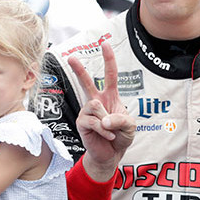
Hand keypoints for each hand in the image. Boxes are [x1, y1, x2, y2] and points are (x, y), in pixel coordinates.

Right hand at [68, 42, 134, 180]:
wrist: (111, 155)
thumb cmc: (120, 137)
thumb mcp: (130, 126)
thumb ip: (121, 120)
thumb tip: (103, 119)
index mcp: (110, 97)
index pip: (110, 75)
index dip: (108, 59)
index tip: (105, 44)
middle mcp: (96, 102)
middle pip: (86, 82)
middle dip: (78, 69)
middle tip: (70, 56)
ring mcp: (88, 112)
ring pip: (95, 105)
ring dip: (107, 120)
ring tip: (111, 131)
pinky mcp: (82, 123)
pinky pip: (93, 121)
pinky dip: (104, 130)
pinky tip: (107, 136)